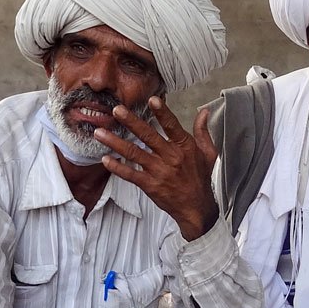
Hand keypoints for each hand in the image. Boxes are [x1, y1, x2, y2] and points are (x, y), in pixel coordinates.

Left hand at [95, 97, 219, 239]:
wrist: (197, 208)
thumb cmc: (201, 179)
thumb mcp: (209, 153)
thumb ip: (203, 131)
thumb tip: (204, 112)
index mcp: (184, 147)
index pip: (172, 126)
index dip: (162, 112)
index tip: (152, 99)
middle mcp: (171, 157)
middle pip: (148, 136)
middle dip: (131, 122)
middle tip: (117, 110)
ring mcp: (159, 172)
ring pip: (134, 153)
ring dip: (115, 142)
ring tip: (100, 132)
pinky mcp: (150, 185)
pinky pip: (130, 174)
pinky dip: (117, 167)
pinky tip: (105, 159)